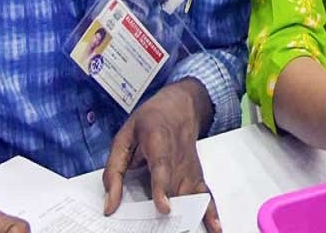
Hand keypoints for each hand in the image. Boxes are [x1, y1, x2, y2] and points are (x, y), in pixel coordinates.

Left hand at [103, 79, 219, 231]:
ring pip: (190, 196)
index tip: (165, 209)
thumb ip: (113, 172)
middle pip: (177, 188)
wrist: (180, 105)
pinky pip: (205, 195)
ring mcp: (190, 167)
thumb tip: (110, 206)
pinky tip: (215, 228)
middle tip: (166, 231)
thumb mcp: (123, 138)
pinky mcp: (197, 175)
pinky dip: (211, 212)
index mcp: (158, 141)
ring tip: (188, 232)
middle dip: (174, 212)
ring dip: (189, 217)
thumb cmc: (149, 121)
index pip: (162, 168)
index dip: (163, 189)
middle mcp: (179, 157)